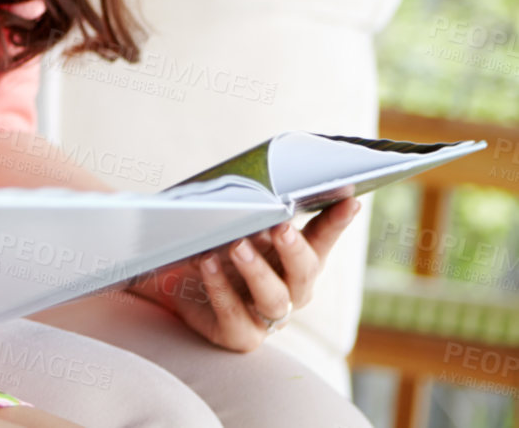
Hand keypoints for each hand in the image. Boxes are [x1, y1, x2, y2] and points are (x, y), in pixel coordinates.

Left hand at [128, 197, 361, 351]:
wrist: (170, 284)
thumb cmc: (208, 248)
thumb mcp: (226, 224)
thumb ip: (245, 210)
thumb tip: (253, 185)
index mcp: (294, 259)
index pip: (321, 239)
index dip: (336, 222)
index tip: (349, 200)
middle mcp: (289, 290)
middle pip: (304, 273)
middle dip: (295, 249)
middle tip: (281, 227)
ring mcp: (266, 316)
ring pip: (274, 298)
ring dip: (257, 270)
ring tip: (237, 245)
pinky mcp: (239, 335)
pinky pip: (234, 316)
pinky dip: (221, 288)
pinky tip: (206, 263)